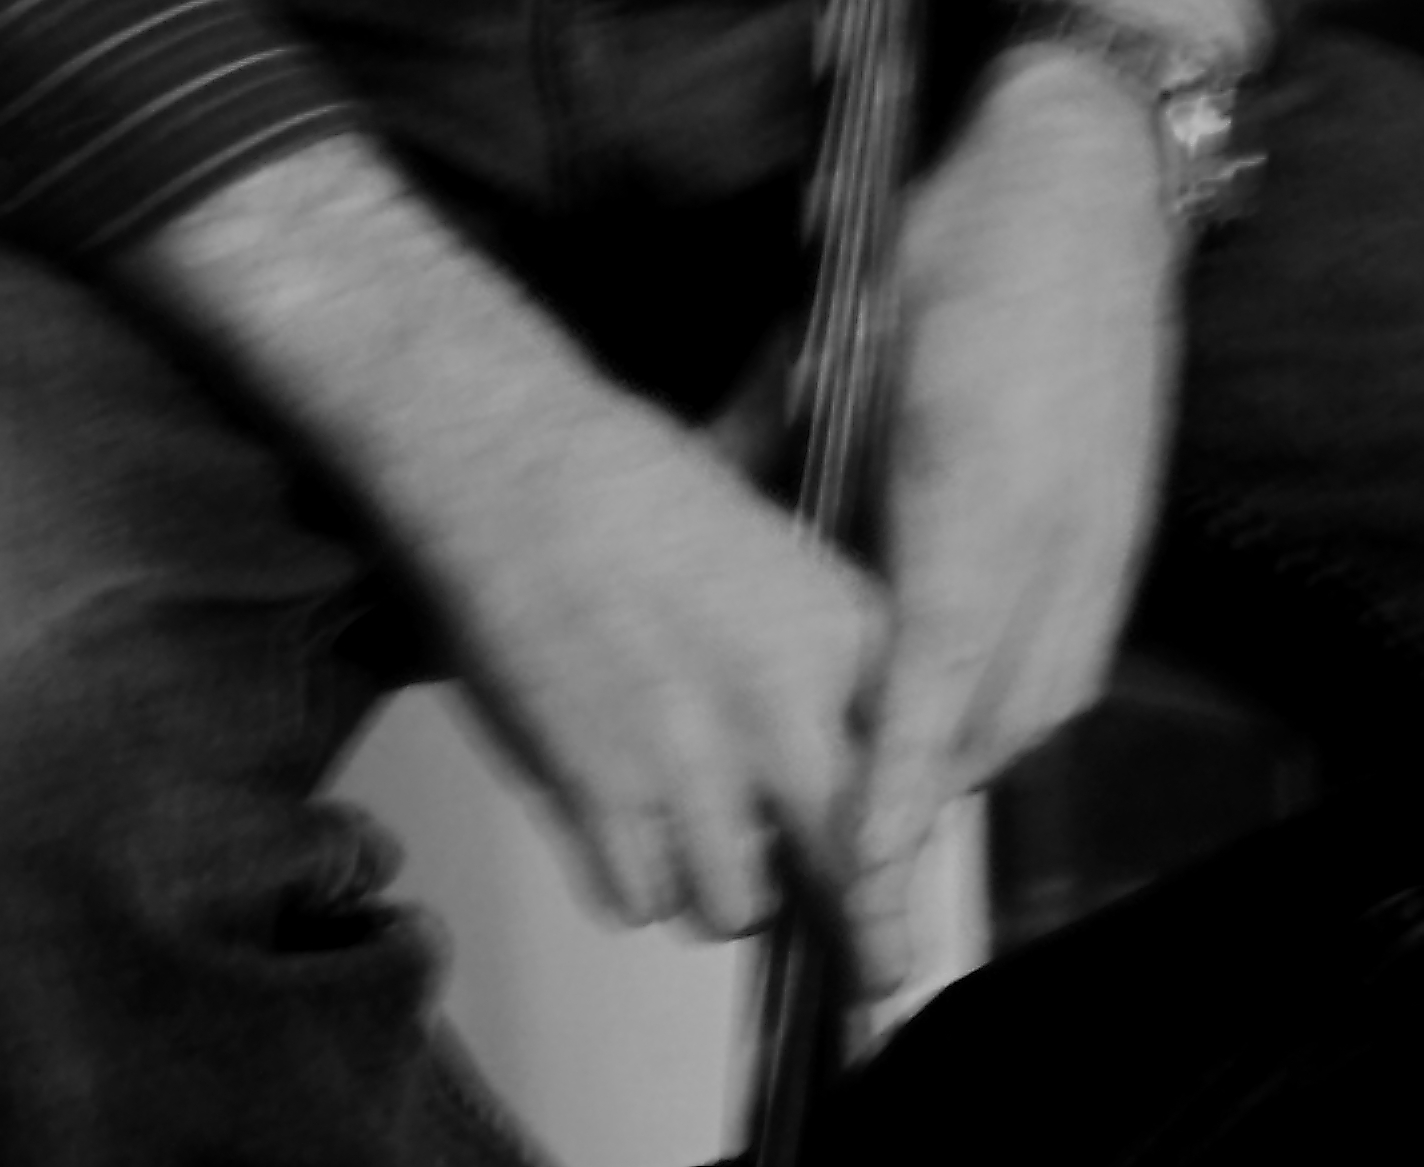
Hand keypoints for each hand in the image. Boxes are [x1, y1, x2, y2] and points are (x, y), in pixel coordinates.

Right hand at [406, 349, 887, 940]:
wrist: (505, 460)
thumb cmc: (626, 481)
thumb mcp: (766, 544)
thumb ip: (820, 649)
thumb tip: (854, 734)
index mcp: (838, 631)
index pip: (918, 778)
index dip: (907, 824)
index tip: (904, 855)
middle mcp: (779, 708)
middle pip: (855, 879)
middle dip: (866, 931)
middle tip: (872, 962)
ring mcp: (687, 761)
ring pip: (736, 906)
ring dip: (718, 883)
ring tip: (695, 828)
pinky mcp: (597, 793)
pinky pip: (639, 901)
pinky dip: (633, 879)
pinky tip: (624, 818)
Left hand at [842, 42, 1183, 997]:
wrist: (1087, 177)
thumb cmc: (956, 238)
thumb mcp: (841, 329)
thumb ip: (769, 425)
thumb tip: (694, 483)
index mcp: (974, 480)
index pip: (934, 674)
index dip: (896, 777)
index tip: (858, 854)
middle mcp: (1054, 527)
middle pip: (996, 718)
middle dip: (926, 781)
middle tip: (844, 815)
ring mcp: (1106, 532)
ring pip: (1045, 700)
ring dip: (976, 742)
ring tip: (898, 759)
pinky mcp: (1131, 527)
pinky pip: (1077, 655)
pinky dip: (1020, 691)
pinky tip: (964, 679)